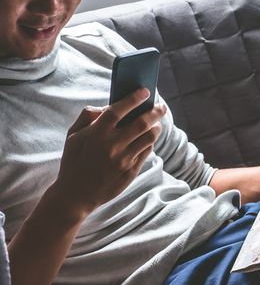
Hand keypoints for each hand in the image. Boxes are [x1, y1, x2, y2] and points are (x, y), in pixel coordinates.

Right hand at [51, 88, 166, 216]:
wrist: (77, 193)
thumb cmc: (74, 160)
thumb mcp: (73, 135)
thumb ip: (88, 116)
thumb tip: (107, 106)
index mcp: (97, 133)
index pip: (119, 109)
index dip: (134, 98)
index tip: (145, 91)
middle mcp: (113, 145)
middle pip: (142, 123)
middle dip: (155, 112)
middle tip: (161, 106)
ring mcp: (124, 159)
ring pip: (149, 138)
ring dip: (156, 127)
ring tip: (157, 123)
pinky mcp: (131, 171)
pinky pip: (146, 152)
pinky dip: (150, 142)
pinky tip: (149, 138)